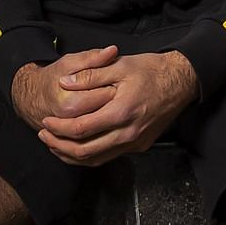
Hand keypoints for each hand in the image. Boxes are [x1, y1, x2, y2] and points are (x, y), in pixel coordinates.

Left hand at [11, 46, 197, 163]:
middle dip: (59, 145)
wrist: (181, 81)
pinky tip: (79, 146)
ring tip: (55, 144)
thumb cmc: (151, 70)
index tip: (45, 121)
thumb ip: (90, 75)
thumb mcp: (120, 65)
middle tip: (44, 135)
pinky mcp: (139, 146)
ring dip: (72, 155)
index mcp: (121, 113)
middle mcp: (128, 134)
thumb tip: (64, 82)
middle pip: (84, 152)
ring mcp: (135, 143)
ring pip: (96, 160)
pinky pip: (109, 156)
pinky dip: (89, 156)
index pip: (81, 129)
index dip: (59, 128)